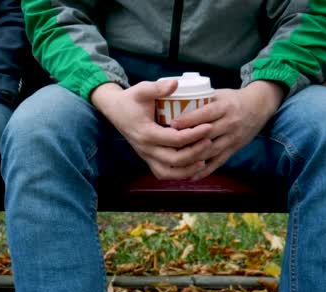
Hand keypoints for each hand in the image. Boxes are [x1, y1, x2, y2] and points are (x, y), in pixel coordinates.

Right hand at [91, 81, 212, 179]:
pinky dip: (179, 174)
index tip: (209, 126)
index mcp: (145, 132)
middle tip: (210, 142)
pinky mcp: (147, 159)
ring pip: (168, 172)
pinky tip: (192, 166)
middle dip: (195, 153)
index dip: (193, 135)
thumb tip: (175, 83)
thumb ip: (158, 87)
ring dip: (188, 169)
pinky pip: (164, 173)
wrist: (115, 110)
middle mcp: (145, 148)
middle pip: (174, 160)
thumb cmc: (130, 99)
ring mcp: (145, 156)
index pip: (174, 139)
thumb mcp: (142, 89)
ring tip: (204, 159)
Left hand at [171, 80, 284, 179]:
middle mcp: (230, 124)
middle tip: (168, 144)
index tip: (172, 124)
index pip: (205, 114)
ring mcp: (232, 139)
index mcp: (225, 107)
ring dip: (193, 158)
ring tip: (174, 162)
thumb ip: (199, 100)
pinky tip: (190, 176)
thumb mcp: (218, 94)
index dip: (188, 120)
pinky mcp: (233, 150)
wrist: (259, 107)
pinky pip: (218, 162)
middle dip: (188, 140)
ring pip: (211, 151)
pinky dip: (204, 171)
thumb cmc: (232, 100)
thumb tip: (173, 101)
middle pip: (207, 134)